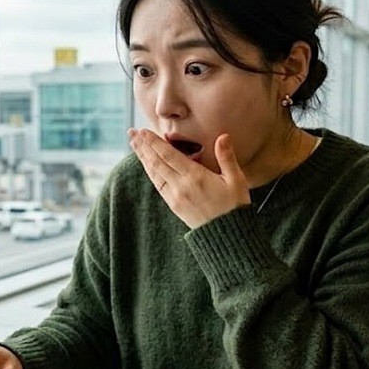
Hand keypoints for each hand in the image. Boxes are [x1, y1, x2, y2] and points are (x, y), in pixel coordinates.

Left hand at [127, 129, 250, 228]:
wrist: (226, 236)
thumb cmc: (234, 206)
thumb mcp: (236, 180)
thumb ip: (227, 157)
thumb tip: (223, 136)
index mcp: (195, 177)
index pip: (168, 156)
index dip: (154, 142)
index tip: (143, 131)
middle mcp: (181, 187)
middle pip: (156, 162)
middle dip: (143, 146)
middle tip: (132, 133)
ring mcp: (175, 197)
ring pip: (154, 173)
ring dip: (143, 158)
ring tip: (134, 144)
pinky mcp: (174, 205)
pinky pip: (158, 185)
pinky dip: (150, 172)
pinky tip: (146, 164)